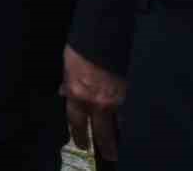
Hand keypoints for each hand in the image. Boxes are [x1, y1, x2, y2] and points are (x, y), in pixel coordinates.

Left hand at [61, 44, 125, 160]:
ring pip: (116, 122)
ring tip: (121, 144)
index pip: (77, 122)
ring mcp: (114, 98)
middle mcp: (96, 101)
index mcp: (77, 94)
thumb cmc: (79, 50)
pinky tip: (128, 124)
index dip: (79, 135)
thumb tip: (64, 92)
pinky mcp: (127, 91)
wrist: (101, 36)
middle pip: (101, 130)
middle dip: (105, 145)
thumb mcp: (67, 68)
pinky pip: (126, 110)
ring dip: (118, 134)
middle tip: (110, 156)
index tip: (82, 144)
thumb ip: (67, 84)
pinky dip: (126, 118)